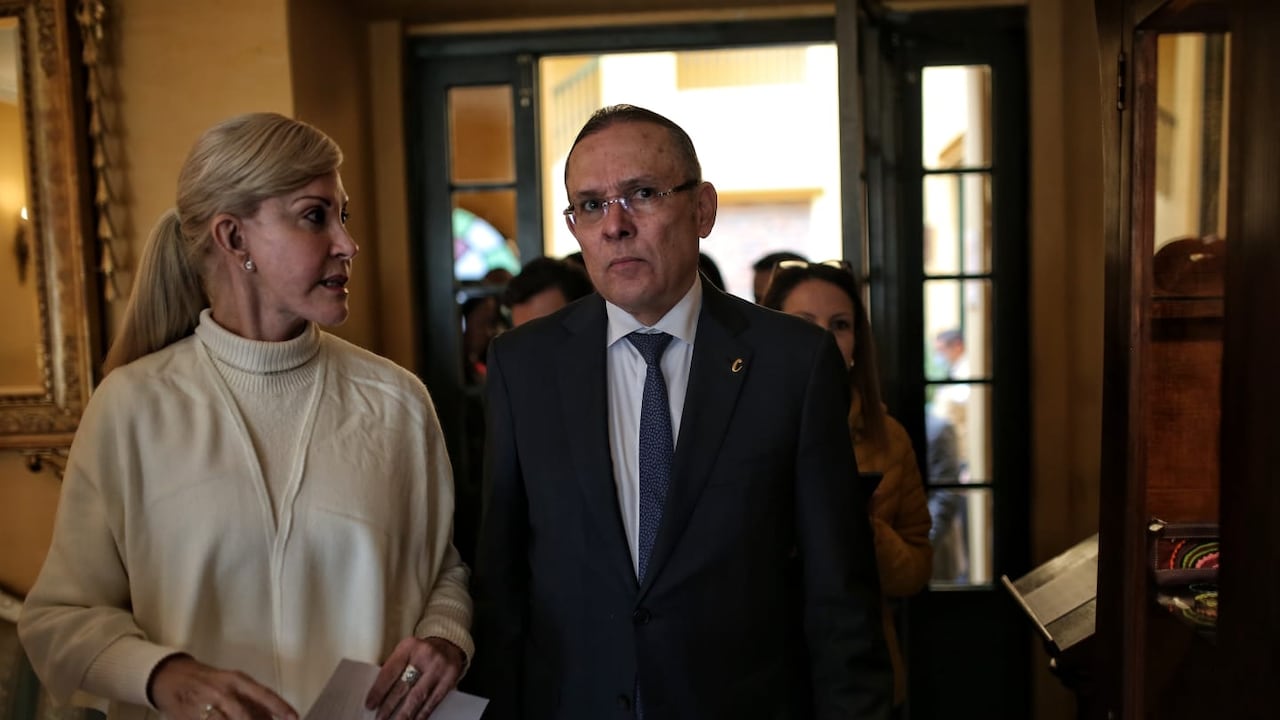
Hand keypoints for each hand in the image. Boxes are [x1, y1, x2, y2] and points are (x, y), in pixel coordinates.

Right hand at [150, 655, 297, 719]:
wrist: (171, 677)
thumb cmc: (209, 681)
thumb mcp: (233, 684)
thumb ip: (253, 702)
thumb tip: (272, 717)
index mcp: (236, 681)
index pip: (263, 694)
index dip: (280, 707)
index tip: (294, 718)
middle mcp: (222, 692)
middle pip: (244, 716)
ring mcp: (205, 707)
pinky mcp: (190, 718)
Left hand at [364, 636, 465, 719]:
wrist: (449, 645)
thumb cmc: (423, 651)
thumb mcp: (407, 652)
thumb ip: (395, 668)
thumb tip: (379, 694)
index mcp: (409, 646)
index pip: (390, 671)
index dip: (379, 690)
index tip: (370, 704)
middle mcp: (425, 656)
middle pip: (404, 686)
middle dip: (390, 706)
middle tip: (380, 718)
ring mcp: (439, 668)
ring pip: (418, 697)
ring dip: (405, 714)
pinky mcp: (450, 680)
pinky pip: (433, 702)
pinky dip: (422, 714)